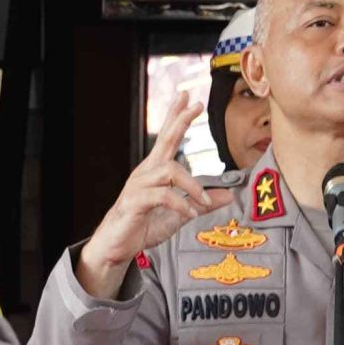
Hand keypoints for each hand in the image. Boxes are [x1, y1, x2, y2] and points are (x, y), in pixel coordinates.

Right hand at [77, 92, 232, 299]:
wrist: (116, 246)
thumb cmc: (142, 226)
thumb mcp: (179, 214)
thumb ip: (201, 203)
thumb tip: (228, 195)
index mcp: (155, 170)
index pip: (166, 137)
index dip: (176, 116)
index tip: (188, 98)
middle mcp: (146, 172)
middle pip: (164, 140)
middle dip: (180, 120)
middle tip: (196, 104)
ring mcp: (139, 186)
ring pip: (170, 171)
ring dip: (192, 185)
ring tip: (202, 201)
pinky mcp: (135, 202)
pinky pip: (162, 196)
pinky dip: (180, 204)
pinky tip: (189, 214)